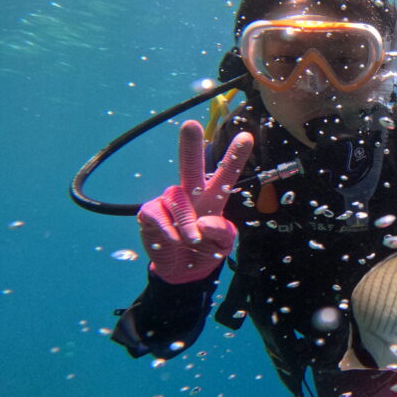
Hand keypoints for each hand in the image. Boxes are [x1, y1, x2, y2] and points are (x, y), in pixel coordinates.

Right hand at [137, 120, 253, 283]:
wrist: (183, 271)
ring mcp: (168, 202)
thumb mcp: (223, 244)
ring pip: (177, 199)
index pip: (225, 174)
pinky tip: (174, 239)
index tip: (246, 136)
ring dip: (186, 222)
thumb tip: (202, 222)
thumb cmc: (207, 250)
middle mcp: (190, 194)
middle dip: (190, 145)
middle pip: (190, 166)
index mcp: (213, 197)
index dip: (234, 157)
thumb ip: (220, 232)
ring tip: (192, 240)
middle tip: (190, 125)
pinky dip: (168, 229)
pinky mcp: (150, 213)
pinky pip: (157, 214)